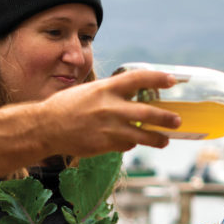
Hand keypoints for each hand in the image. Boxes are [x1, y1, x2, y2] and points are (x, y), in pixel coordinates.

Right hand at [31, 69, 180, 156]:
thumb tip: (133, 94)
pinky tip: (131, 141)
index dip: (157, 78)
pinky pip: (126, 144)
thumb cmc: (68, 106)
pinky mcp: (105, 144)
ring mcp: (109, 127)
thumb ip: (112, 92)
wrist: (46, 127)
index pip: (138, 79)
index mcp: (106, 88)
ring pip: (142, 135)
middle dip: (166, 118)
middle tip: (177, 120)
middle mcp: (110, 107)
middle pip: (147, 112)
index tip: (172, 80)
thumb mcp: (91, 91)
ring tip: (165, 140)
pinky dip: (131, 143)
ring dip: (157, 139)